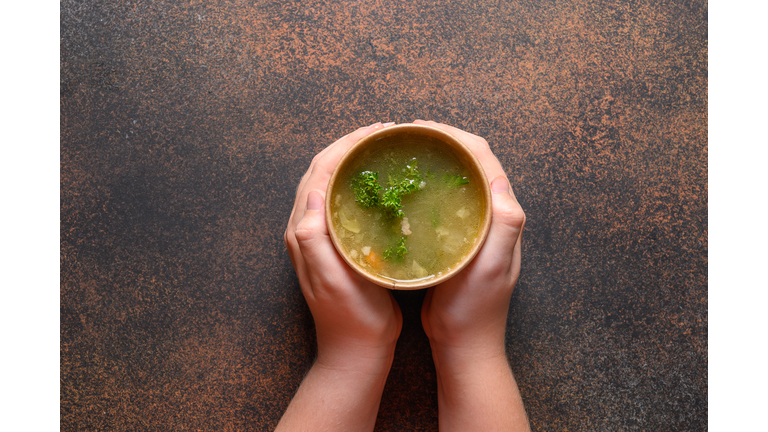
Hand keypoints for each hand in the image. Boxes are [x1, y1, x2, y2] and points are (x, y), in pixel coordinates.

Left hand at [284, 122, 401, 369]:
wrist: (355, 350)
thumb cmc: (350, 318)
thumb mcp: (332, 280)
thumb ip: (314, 239)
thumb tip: (312, 193)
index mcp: (303, 232)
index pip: (318, 174)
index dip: (343, 148)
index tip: (374, 132)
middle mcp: (306, 230)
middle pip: (322, 173)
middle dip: (348, 147)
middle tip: (382, 133)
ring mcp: (319, 238)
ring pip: (331, 185)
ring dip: (352, 162)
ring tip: (381, 149)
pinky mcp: (335, 246)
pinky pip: (342, 202)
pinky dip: (358, 184)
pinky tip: (381, 184)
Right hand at [416, 120, 528, 430]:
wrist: (465, 343)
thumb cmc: (476, 309)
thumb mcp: (492, 268)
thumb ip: (504, 227)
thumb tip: (502, 182)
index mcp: (503, 215)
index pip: (484, 159)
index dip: (456, 136)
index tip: (422, 127)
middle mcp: (492, 215)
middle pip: (471, 163)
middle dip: (442, 140)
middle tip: (407, 134)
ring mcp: (474, 227)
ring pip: (456, 180)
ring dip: (435, 160)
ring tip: (403, 152)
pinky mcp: (458, 240)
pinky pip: (444, 201)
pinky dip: (427, 186)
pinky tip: (404, 189)